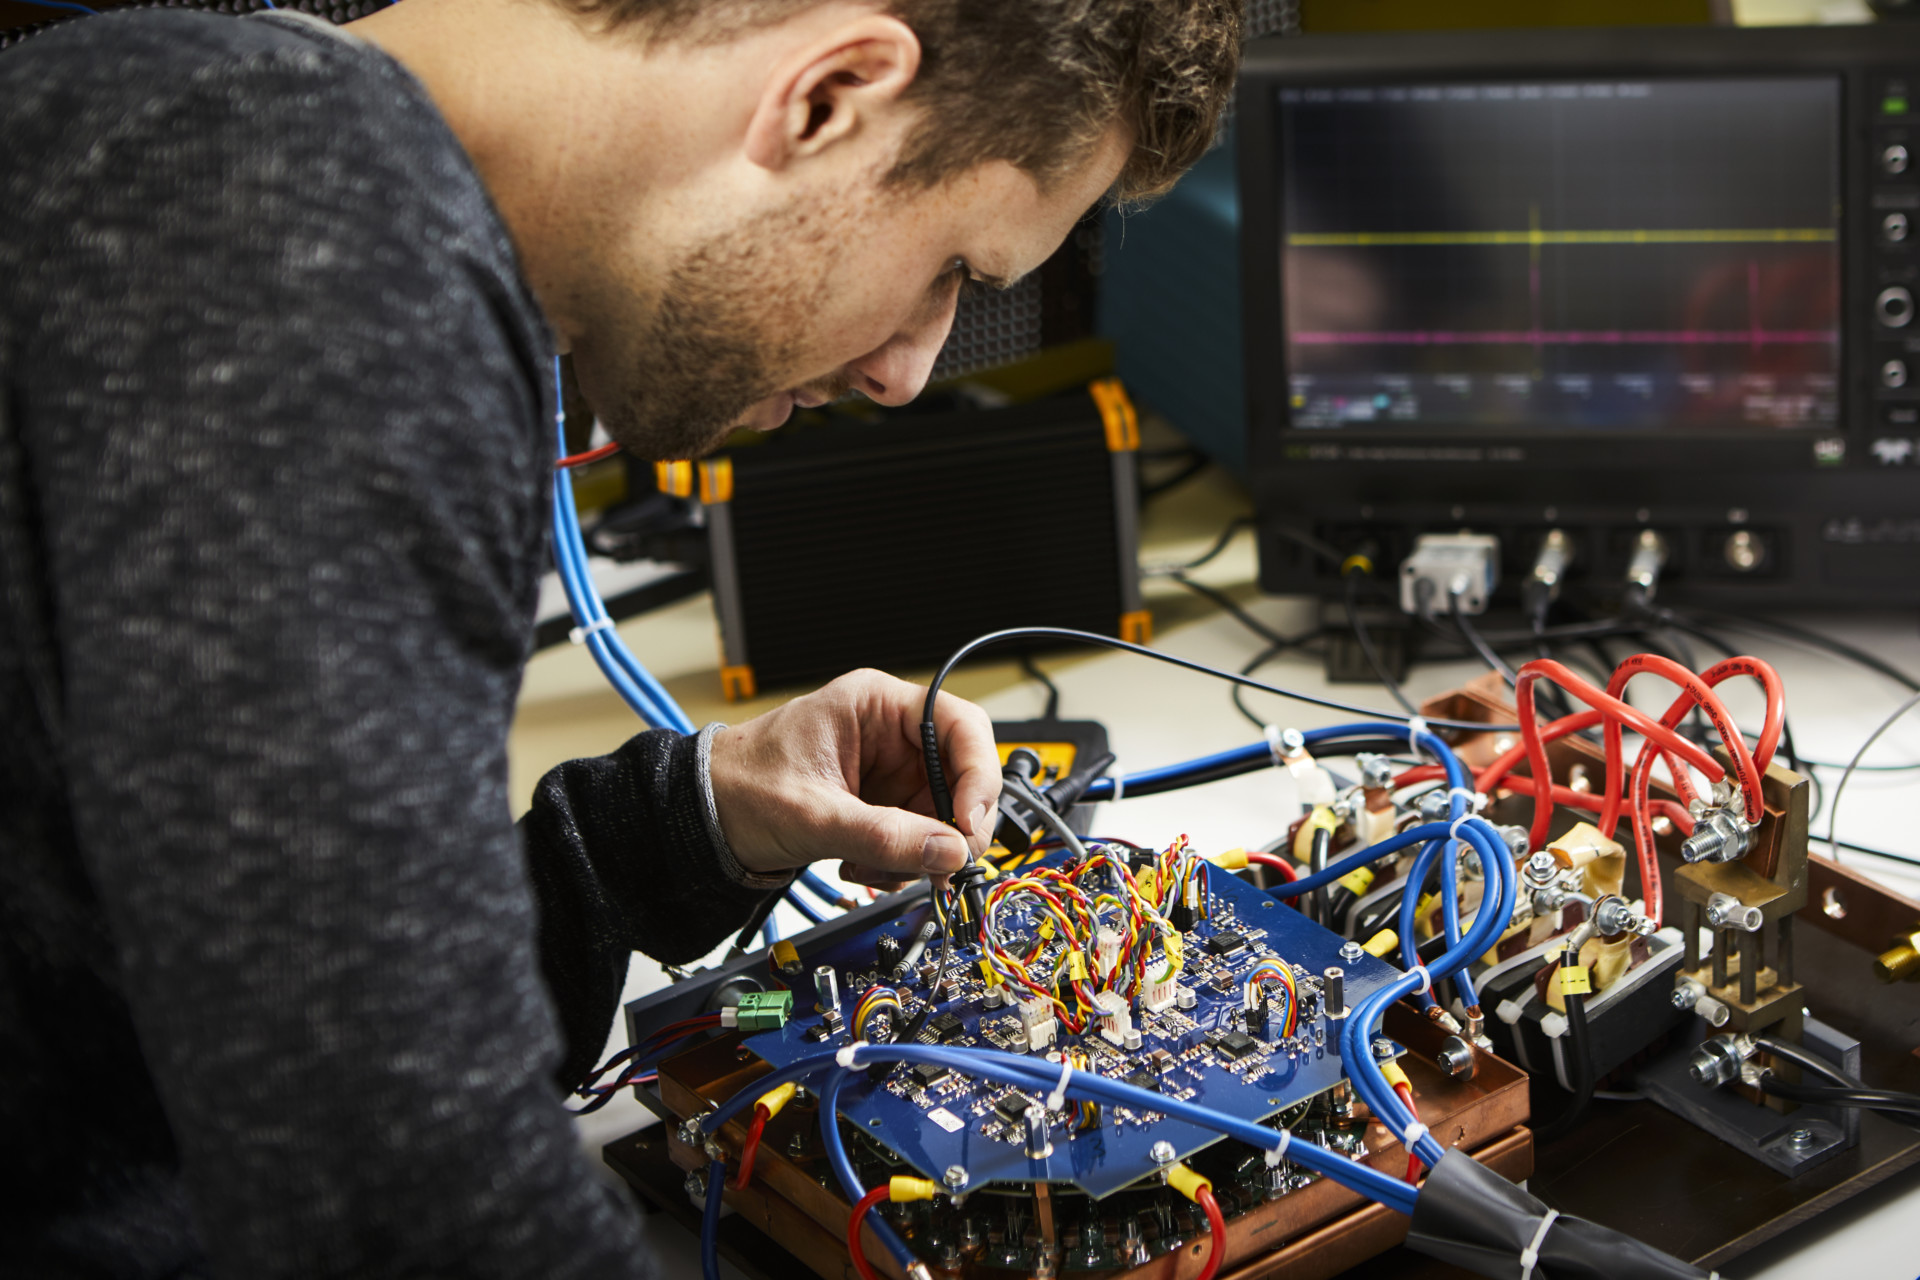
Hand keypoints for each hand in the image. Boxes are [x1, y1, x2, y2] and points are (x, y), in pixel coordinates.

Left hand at [708, 669, 1000, 889]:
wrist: (702, 820)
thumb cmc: (738, 787)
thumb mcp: (813, 814)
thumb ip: (883, 835)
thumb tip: (949, 852)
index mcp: (875, 705)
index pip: (960, 725)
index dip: (977, 773)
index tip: (969, 822)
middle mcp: (890, 734)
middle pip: (962, 775)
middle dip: (952, 826)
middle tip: (938, 863)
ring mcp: (889, 772)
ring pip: (944, 815)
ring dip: (922, 852)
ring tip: (874, 869)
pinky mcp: (883, 806)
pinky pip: (920, 837)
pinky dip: (903, 862)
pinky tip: (864, 869)